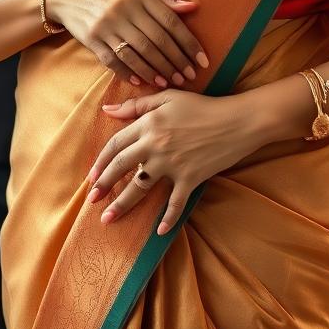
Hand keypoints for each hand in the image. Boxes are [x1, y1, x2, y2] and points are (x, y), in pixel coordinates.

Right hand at [44, 0, 208, 87]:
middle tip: (189, 76)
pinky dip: (130, 73)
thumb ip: (164, 0)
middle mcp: (125, 8)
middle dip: (176, 62)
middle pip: (157, 41)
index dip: (189, 43)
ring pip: (138, 53)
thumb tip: (193, 7)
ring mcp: (107, 24)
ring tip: (169, 82)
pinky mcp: (92, 39)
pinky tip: (142, 81)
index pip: (171, 22)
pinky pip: (114, 61)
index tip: (203, 61)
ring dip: (156, 71)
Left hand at [85, 90, 258, 235]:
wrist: (237, 120)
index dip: (101, 160)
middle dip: (103, 184)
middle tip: (91, 200)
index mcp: (149, 123)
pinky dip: (168, 219)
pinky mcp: (190, 178)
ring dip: (122, 205)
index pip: (116, 143)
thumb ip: (137, 104)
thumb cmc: (203, 105)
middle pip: (122, 167)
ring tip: (108, 218)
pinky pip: (175, 203)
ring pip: (140, 187)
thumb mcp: (168, 97)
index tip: (91, 175)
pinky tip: (159, 232)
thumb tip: (108, 109)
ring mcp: (172, 163)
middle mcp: (156, 144)